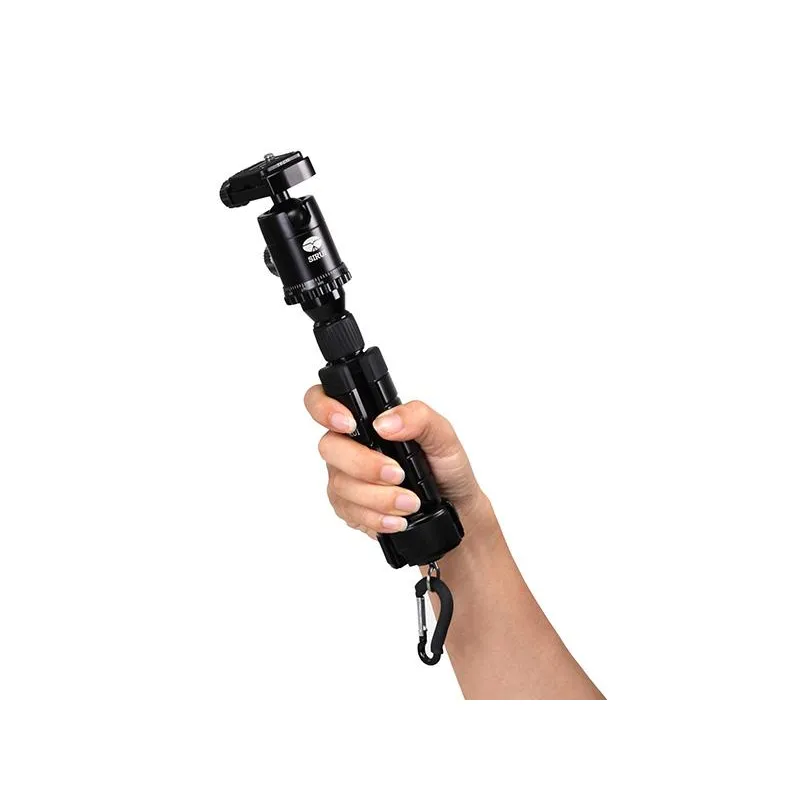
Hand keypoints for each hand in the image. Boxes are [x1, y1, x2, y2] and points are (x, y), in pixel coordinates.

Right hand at [303, 386, 485, 537]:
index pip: (322, 400)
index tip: (349, 424)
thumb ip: (418, 417)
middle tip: (398, 473)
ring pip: (340, 485)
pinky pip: (350, 512)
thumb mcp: (443, 435)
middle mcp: (350, 445)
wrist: (454, 507)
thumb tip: (385, 422)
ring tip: (410, 502)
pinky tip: (397, 518)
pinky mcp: (349, 507)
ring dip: (378, 497)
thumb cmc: (445, 467)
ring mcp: (345, 477)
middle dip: (364, 465)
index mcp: (368, 419)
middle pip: (329, 447)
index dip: (324, 408)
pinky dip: (377, 517)